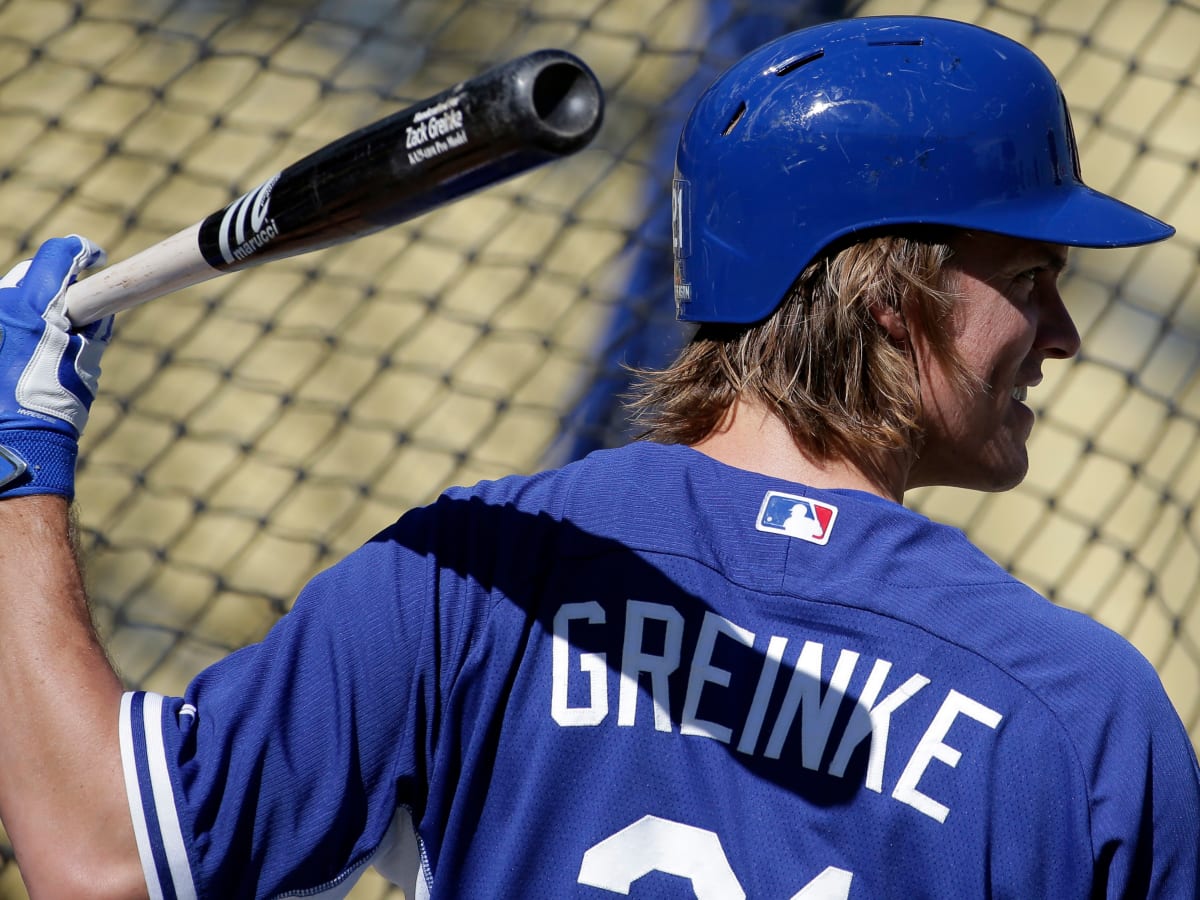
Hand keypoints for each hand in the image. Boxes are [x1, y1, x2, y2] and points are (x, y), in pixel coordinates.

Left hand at [0, 236, 111, 497]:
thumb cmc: (54, 404)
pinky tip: (19, 356)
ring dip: (27, 309)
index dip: (82, 253)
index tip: (94, 258)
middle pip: (28, 275)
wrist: (13, 444)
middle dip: (52, 285)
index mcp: (31, 306)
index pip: (58, 256)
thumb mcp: (85, 361)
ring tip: (43, 342)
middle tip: (74, 308)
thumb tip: (95, 309)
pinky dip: (11, 331)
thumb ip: (91, 327)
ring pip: (7, 299)